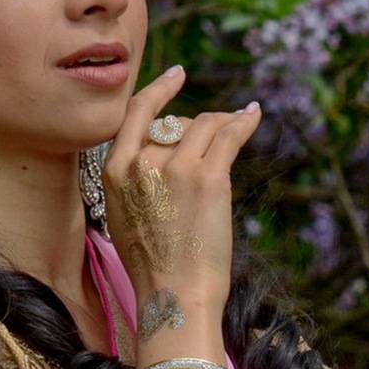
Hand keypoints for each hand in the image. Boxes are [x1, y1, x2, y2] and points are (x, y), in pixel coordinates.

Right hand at [101, 66, 262, 315]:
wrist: (174, 293)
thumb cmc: (152, 267)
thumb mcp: (123, 217)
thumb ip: (133, 182)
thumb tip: (154, 159)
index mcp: (115, 171)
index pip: (135, 114)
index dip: (158, 91)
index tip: (176, 75)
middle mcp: (142, 162)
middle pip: (176, 122)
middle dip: (198, 125)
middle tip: (218, 132)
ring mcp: (176, 167)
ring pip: (206, 124)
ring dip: (224, 122)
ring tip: (239, 122)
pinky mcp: (209, 177)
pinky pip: (230, 135)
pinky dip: (244, 121)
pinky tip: (253, 114)